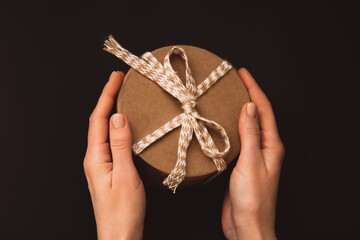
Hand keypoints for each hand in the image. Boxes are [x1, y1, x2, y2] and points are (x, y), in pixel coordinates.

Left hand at [84, 71, 145, 239]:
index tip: (116, 78)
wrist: (120, 236)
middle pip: (99, 122)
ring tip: (122, 96)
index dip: (107, 96)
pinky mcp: (109, 170)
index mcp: (95, 158)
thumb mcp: (125, 176)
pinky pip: (111, 141)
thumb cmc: (123, 212)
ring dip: (112, 111)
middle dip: (108, 98)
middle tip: (120, 81)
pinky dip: (118, 127)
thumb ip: (120, 145)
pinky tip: (126, 125)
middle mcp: (95, 159)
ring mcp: (101, 164)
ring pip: (105, 131)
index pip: (98, 119)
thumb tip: (118, 116)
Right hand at [222, 68, 284, 239]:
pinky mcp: (240, 164)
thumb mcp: (251, 163)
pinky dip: (229, 127)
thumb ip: (251, 134)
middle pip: (257, 115)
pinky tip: (219, 124)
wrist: (246, 225)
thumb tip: (249, 107)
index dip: (253, 89)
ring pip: (246, 126)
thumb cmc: (253, 199)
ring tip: (225, 97)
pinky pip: (236, 139)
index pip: (263, 110)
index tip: (242, 73)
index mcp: (271, 146)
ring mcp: (252, 156)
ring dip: (237, 110)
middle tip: (233, 81)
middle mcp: (264, 148)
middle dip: (247, 95)